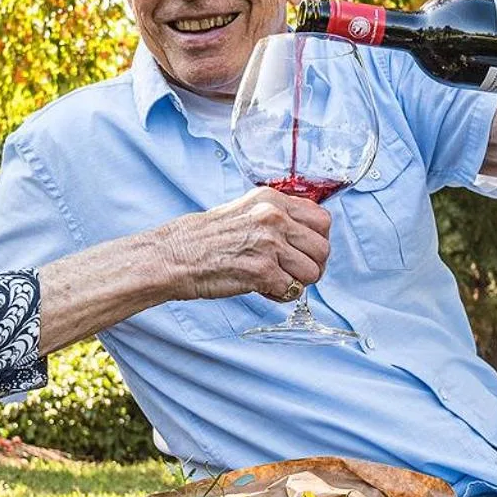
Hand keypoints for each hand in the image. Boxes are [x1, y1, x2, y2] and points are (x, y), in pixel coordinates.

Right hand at [159, 187, 331, 302]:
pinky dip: (279, 295)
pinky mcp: (262, 270)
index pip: (322, 219)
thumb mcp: (244, 211)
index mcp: (271, 200)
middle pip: (323, 248)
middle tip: (293, 273)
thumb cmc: (205, 239)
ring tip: (275, 281)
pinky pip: (292, 290)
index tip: (305, 251)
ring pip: (312, 272)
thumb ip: (276, 218)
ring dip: (297, 282)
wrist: (174, 256)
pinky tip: (262, 289)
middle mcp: (273, 217)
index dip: (317, 240)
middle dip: (312, 266)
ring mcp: (269, 243)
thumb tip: (306, 235)